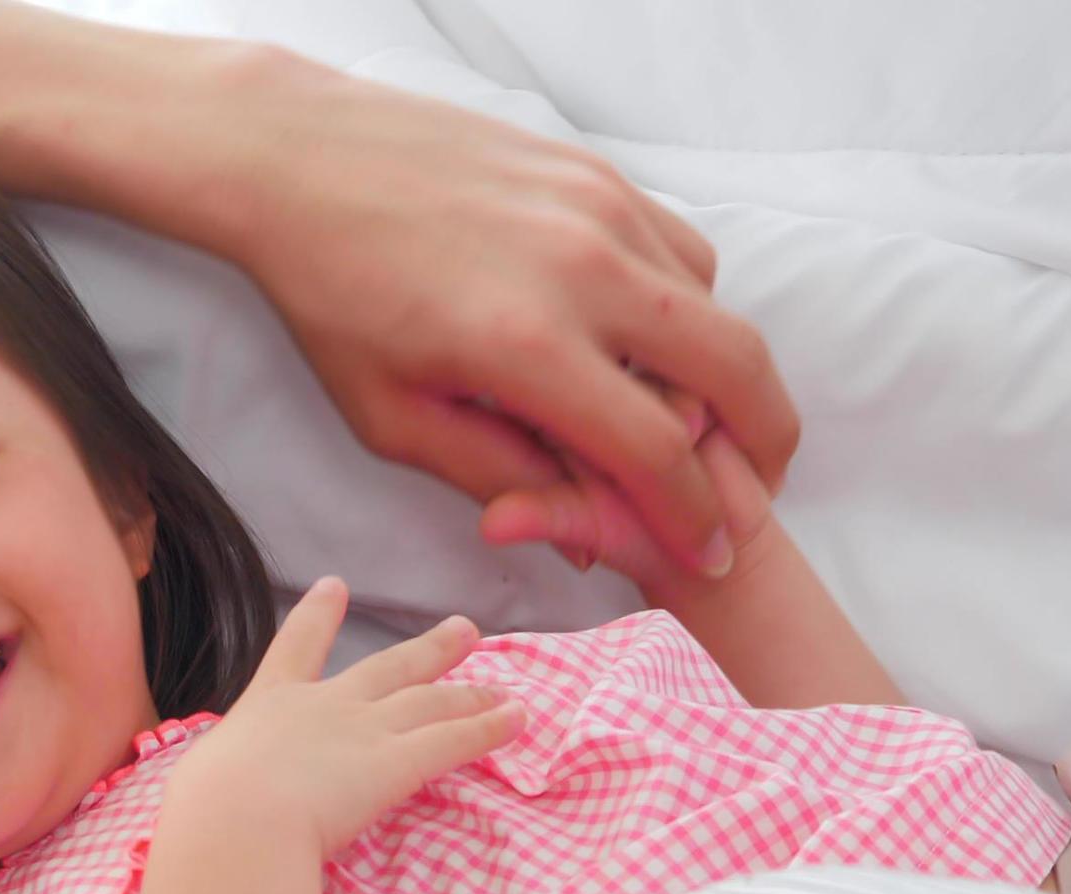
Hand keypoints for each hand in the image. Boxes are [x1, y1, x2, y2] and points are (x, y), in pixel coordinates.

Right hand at [171, 579, 522, 856]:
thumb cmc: (207, 809)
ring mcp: (365, 729)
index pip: (295, 651)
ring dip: (470, 692)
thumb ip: (222, 783)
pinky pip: (454, 740)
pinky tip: (519, 719)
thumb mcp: (205, 783)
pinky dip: (490, 728)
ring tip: (502, 686)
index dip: (317, 616)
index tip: (334, 585)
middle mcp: (325, 706)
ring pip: (430, 701)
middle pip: (388, 668)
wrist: (236, 818)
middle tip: (463, 630)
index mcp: (269, 706)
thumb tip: (214, 807)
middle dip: (429, 650)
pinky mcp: (398, 763)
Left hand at [195, 61, 797, 579]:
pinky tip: (650, 342)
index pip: (657, 453)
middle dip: (765, 445)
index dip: (695, 519)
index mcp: (527, 349)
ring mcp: (600, 211)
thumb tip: (582, 535)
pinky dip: (689, 305)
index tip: (712, 554)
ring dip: (726, 374)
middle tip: (759, 490)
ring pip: (715, 305)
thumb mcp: (393, 418)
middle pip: (733, 371)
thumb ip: (496, 476)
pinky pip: (680, 249)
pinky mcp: (599, 174)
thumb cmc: (332, 299)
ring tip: (702, 424)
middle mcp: (583, 272)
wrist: (305, 162)